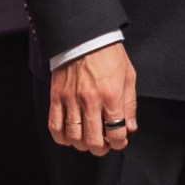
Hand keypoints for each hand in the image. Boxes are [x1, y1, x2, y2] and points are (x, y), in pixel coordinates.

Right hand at [49, 40, 137, 155]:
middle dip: (102, 149)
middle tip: (104, 144)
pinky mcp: (56, 97)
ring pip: (74, 137)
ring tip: (88, 140)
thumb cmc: (109, 54)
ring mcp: (71, 100)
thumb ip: (130, 105)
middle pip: (94, 141)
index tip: (119, 141)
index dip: (120, 143)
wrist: (85, 36)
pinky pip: (55, 126)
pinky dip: (62, 137)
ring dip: (82, 145)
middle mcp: (90, 101)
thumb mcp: (128, 76)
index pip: (116, 133)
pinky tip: (70, 136)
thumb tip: (130, 127)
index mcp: (111, 96)